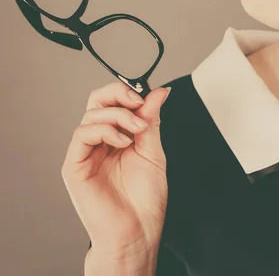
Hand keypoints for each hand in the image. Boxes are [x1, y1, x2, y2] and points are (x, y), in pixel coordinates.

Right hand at [61, 82, 170, 257]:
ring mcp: (85, 153)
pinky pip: (82, 134)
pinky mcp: (74, 166)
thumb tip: (159, 91)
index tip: (147, 96)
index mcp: (117, 136)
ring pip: (91, 114)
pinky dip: (104, 130)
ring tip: (136, 131)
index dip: (127, 92)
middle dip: (118, 94)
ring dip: (118, 115)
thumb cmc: (144, 200)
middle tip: (137, 103)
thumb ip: (151, 120)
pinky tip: (122, 142)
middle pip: (97, 100)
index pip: (113, 101)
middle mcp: (99, 141)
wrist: (138, 232)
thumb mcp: (153, 151)